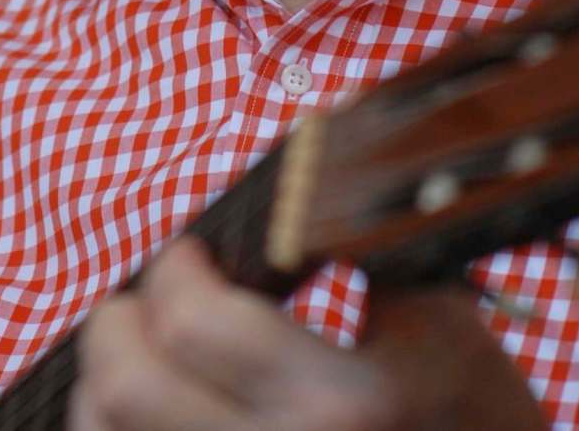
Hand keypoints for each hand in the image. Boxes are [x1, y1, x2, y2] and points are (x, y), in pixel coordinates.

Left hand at [68, 238, 546, 429]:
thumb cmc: (474, 413)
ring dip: (105, 383)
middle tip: (147, 298)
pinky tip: (155, 406)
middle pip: (127, 389)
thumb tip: (290, 173)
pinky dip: (117, 429)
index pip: (194, 322)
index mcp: (342, 405)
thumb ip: (358, 246)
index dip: (175, 269)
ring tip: (143, 353)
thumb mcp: (439, 317)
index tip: (192, 253)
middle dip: (117, 322)